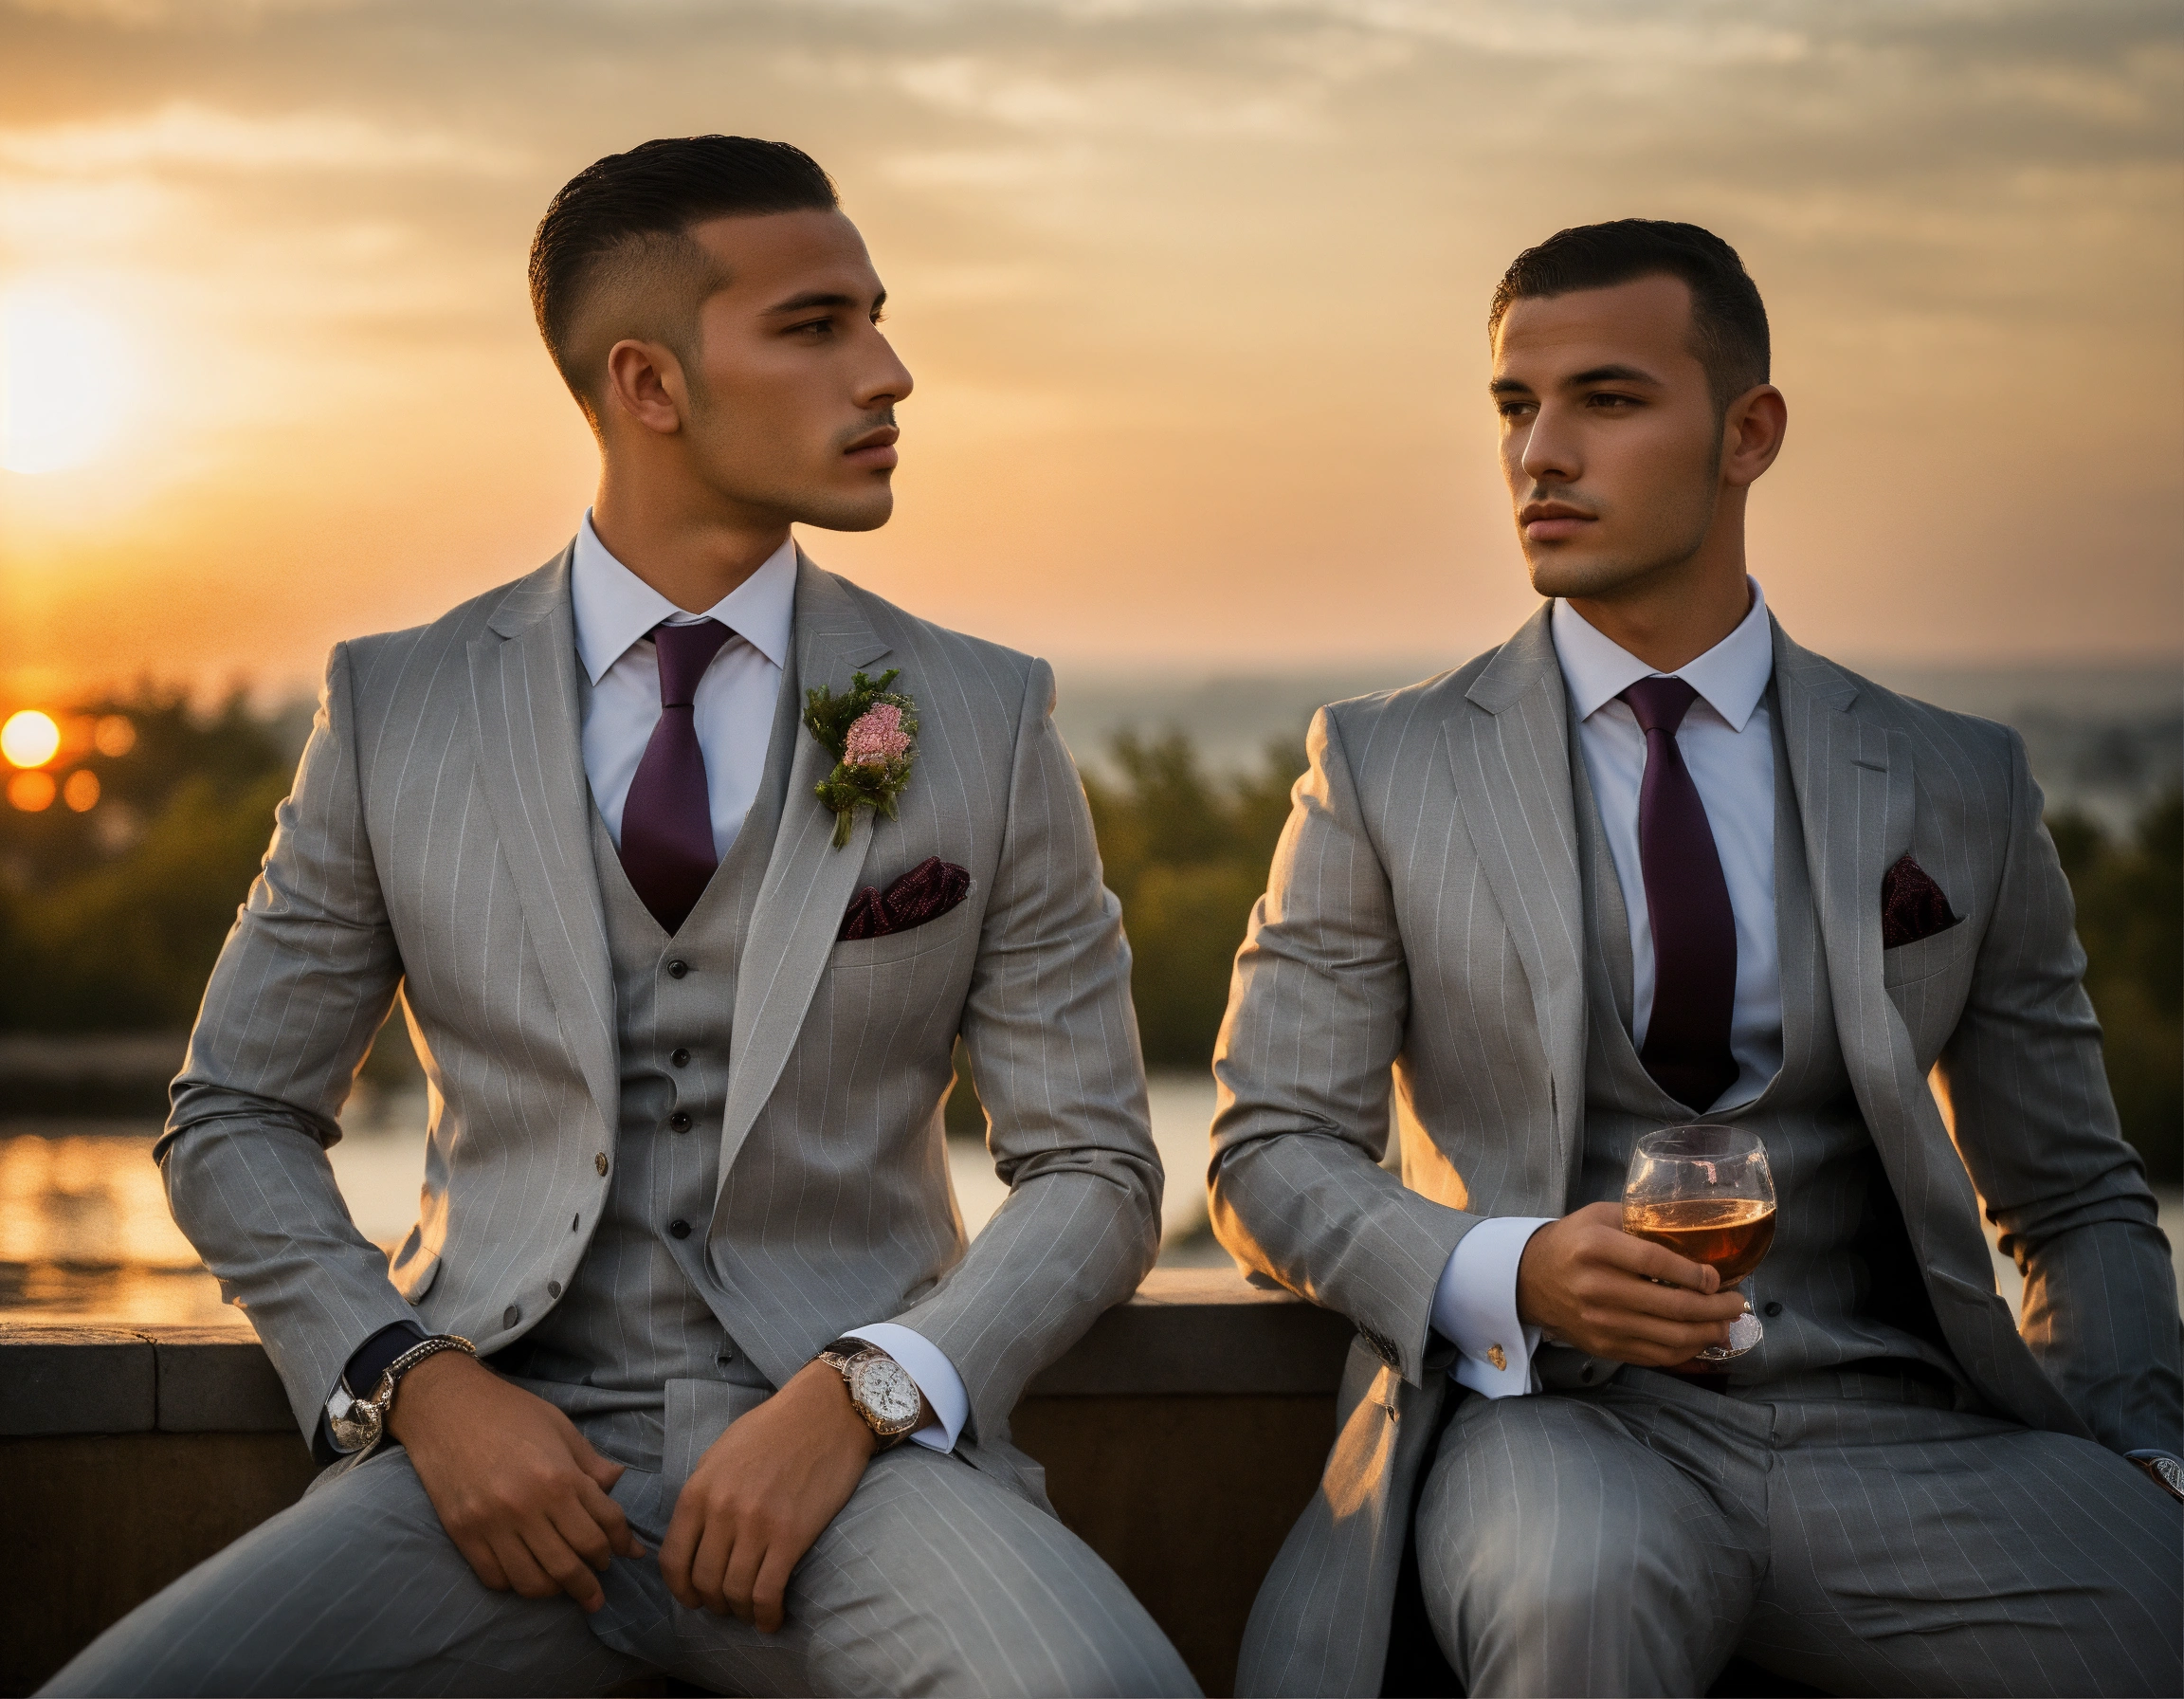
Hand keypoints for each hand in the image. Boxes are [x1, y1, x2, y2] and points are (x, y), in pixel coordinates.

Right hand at [386, 1350, 643, 1612]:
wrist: (447, 1407)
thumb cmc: (510, 1412)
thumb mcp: (560, 1428)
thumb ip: (590, 1463)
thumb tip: (619, 1482)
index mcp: (559, 1478)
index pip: (603, 1528)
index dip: (621, 1544)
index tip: (627, 1553)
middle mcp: (529, 1508)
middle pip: (572, 1564)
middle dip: (591, 1583)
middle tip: (598, 1591)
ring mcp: (493, 1525)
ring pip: (534, 1581)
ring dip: (556, 1591)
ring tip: (565, 1589)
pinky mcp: (464, 1535)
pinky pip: (496, 1578)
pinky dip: (516, 1585)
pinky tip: (528, 1576)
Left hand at [659, 1360, 895, 1631]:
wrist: (826, 1413)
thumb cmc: (774, 1429)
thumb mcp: (720, 1454)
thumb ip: (702, 1495)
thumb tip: (693, 1537)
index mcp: (699, 1490)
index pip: (673, 1560)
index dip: (680, 1589)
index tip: (692, 1598)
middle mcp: (722, 1511)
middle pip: (704, 1581)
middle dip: (712, 1603)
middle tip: (726, 1605)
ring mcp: (757, 1525)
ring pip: (735, 1592)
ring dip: (740, 1611)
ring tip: (750, 1611)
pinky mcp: (792, 1536)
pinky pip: (768, 1592)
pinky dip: (766, 1615)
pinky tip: (772, 1619)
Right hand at [1516, 1201, 1748, 1365]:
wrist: (1530, 1279)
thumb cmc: (1573, 1241)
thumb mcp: (1601, 1216)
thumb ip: (1642, 1222)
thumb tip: (1697, 1239)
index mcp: (1597, 1247)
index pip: (1655, 1262)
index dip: (1693, 1273)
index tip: (1717, 1278)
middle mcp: (1598, 1288)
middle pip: (1671, 1305)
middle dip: (1715, 1307)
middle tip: (1738, 1303)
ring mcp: (1601, 1323)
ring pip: (1670, 1336)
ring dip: (1708, 1332)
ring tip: (1727, 1323)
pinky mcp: (1604, 1346)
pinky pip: (1655, 1355)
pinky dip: (1686, 1350)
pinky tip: (1701, 1338)